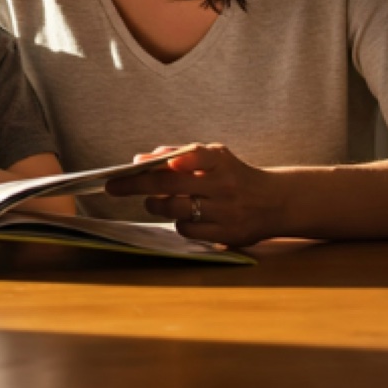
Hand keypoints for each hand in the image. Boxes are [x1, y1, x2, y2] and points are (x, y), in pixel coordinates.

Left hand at [104, 143, 286, 246]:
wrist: (274, 202)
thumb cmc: (233, 175)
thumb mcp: (214, 158)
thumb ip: (179, 154)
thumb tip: (140, 159)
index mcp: (221, 161)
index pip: (195, 155)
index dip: (171, 158)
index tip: (141, 162)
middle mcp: (224, 185)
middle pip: (172, 185)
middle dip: (137, 185)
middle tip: (114, 186)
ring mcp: (226, 211)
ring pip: (175, 210)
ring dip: (155, 205)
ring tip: (152, 201)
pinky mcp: (227, 234)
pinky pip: (187, 230)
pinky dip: (177, 223)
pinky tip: (183, 216)